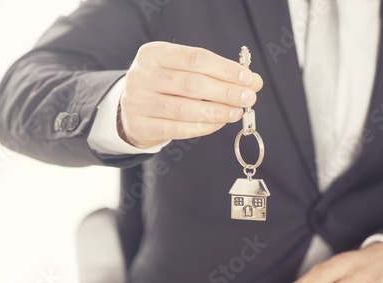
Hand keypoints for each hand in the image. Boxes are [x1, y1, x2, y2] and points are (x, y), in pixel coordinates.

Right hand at [118, 42, 262, 147]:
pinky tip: (218, 124)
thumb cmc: (163, 86)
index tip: (247, 78)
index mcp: (153, 53)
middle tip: (248, 97)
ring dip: (216, 111)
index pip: (195, 58)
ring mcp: (138, 102)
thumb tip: (252, 81)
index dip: (224, 69)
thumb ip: (213, 73)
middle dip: (225, 91)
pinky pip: (177, 129)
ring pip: (184, 108)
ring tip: (236, 112)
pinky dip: (202, 127)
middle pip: (191, 83)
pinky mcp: (140, 126)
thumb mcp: (182, 70)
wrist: (130, 109)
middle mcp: (142, 76)